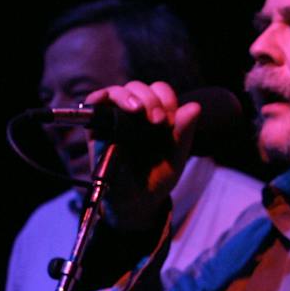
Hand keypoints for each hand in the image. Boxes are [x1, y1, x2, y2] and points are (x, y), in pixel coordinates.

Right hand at [84, 81, 201, 229]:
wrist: (136, 203)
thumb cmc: (156, 179)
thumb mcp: (175, 157)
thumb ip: (183, 133)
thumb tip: (195, 106)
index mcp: (155, 115)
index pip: (160, 91)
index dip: (166, 99)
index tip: (169, 120)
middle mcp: (134, 114)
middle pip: (139, 87)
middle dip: (151, 99)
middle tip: (158, 121)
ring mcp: (114, 119)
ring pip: (119, 91)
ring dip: (130, 97)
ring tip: (138, 110)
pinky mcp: (96, 128)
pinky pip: (94, 103)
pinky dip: (101, 98)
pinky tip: (109, 102)